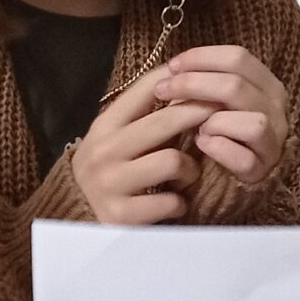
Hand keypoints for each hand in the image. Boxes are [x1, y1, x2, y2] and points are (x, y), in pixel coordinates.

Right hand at [72, 69, 207, 223]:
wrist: (79, 220)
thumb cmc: (110, 172)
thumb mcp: (118, 139)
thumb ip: (146, 116)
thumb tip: (186, 81)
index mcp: (104, 126)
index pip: (145, 91)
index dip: (181, 81)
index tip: (207, 80)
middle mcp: (103, 151)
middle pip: (164, 122)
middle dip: (199, 114)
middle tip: (221, 115)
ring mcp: (110, 184)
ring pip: (172, 161)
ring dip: (190, 169)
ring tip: (188, 175)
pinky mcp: (121, 215)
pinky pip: (169, 201)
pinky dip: (179, 203)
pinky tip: (176, 203)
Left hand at [154, 47, 288, 189]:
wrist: (222, 177)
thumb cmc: (215, 131)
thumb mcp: (213, 100)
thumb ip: (202, 80)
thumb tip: (174, 67)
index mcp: (266, 84)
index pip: (239, 57)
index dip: (202, 57)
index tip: (172, 65)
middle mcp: (276, 110)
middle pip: (238, 85)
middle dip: (193, 84)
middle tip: (162, 90)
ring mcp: (273, 141)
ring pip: (252, 122)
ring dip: (214, 120)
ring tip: (193, 126)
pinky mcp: (262, 170)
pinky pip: (244, 158)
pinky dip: (218, 148)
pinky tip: (201, 145)